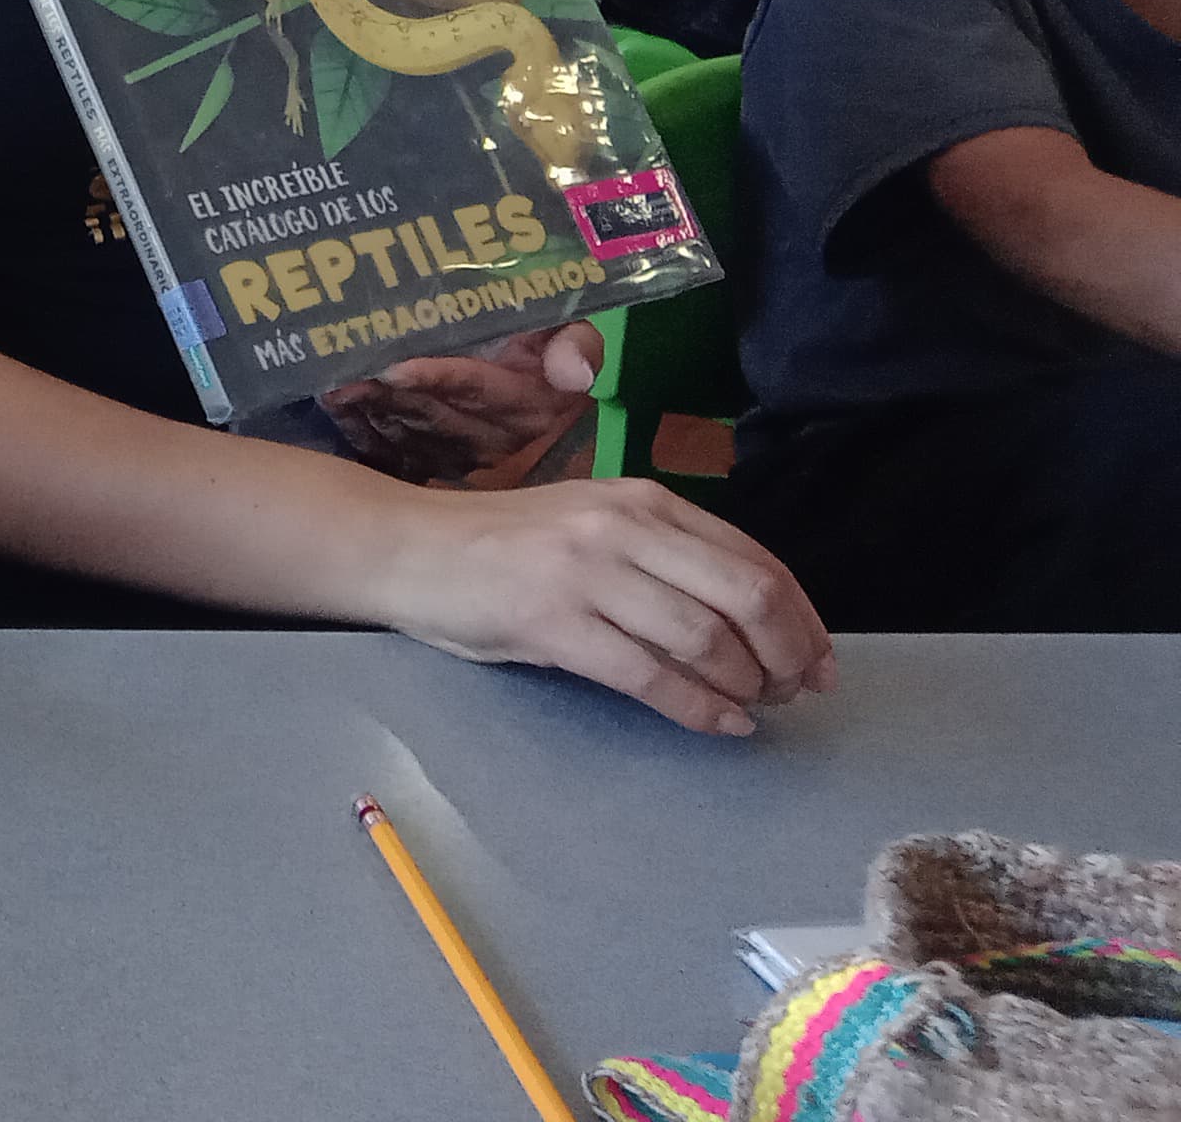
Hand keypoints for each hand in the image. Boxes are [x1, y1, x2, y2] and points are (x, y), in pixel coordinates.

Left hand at [318, 321, 600, 483]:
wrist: (519, 368)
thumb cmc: (538, 344)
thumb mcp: (567, 333)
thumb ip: (574, 343)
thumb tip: (572, 374)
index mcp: (529, 406)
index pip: (478, 391)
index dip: (438, 379)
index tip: (396, 369)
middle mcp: (494, 439)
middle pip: (434, 417)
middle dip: (391, 398)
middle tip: (346, 380)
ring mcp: (458, 454)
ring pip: (409, 434)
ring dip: (371, 414)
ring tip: (335, 392)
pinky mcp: (429, 461)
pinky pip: (392, 452)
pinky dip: (362, 431)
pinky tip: (337, 412)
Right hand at [375, 476, 836, 735]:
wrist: (406, 548)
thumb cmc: (499, 546)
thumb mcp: (592, 526)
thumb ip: (662, 556)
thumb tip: (748, 621)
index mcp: (644, 500)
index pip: (754, 559)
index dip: (803, 619)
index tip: (819, 663)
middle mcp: (624, 526)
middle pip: (746, 596)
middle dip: (789, 655)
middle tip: (795, 693)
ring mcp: (587, 572)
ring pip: (705, 638)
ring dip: (747, 686)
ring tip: (753, 709)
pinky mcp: (553, 621)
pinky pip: (649, 674)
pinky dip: (698, 708)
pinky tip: (718, 724)